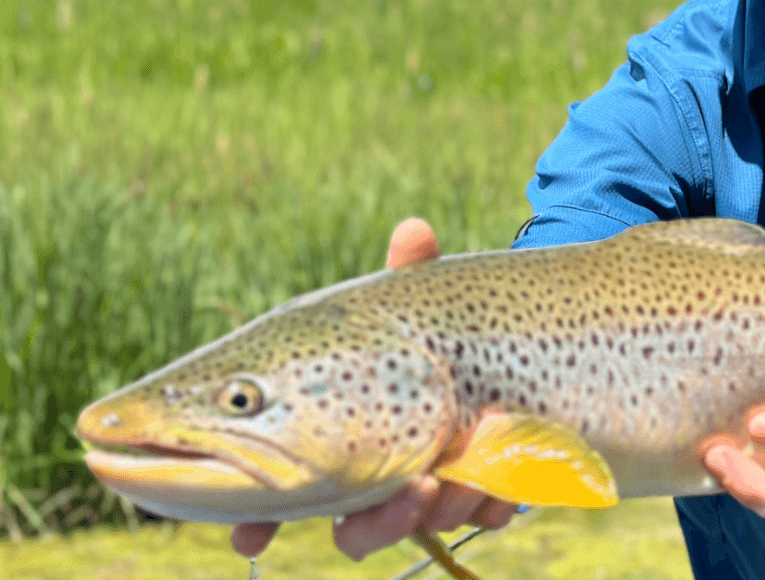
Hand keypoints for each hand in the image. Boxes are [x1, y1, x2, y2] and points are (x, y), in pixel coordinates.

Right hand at [230, 218, 520, 560]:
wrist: (512, 333)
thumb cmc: (434, 323)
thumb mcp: (417, 298)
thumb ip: (410, 273)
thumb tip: (415, 231)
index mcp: (330, 434)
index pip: (276, 495)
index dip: (258, 520)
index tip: (252, 534)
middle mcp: (371, 474)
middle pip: (355, 528)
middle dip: (379, 522)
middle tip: (414, 488)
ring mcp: (427, 485)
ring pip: (418, 525)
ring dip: (439, 509)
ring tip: (457, 472)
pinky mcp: (479, 487)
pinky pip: (479, 514)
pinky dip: (488, 500)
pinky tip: (498, 481)